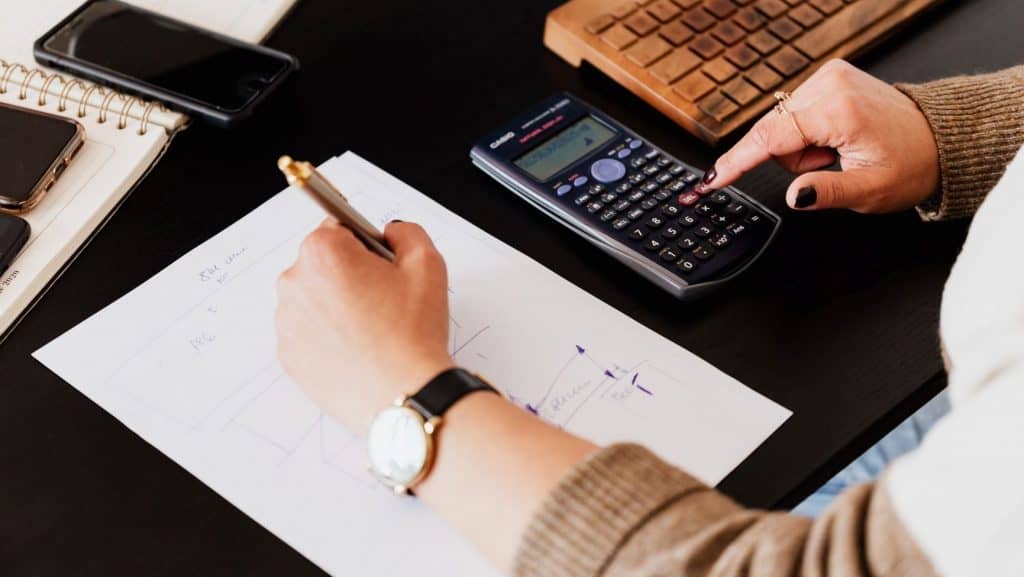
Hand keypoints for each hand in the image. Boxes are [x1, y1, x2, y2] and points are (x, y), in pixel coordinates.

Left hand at [275, 219, 454, 432]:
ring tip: (371, 331)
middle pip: (321, 264)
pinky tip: (357, 350)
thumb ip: (406, 233)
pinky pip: (307, 333)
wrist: (403, 394)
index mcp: (323, 252)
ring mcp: (287, 322)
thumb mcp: (428, 264)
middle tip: (382, 303)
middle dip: (348, 275)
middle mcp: (294, 282)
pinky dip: (328, 337)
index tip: (380, 268)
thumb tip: (390, 233)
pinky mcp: (288, 355)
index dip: (365, 247)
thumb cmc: (413, 333)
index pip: (337, 228)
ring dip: (336, 306)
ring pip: (313, 299)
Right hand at [697, 60, 939, 212]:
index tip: (711, 179)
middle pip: (774, 132)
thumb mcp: (870, 191)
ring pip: (781, 125)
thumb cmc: (911, 163)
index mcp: (839, 110)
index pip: (771, 138)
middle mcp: (830, 84)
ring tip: (837, 152)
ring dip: (801, 147)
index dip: (737, 162)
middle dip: (793, 158)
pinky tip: (834, 138)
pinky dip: (807, 133)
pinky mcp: (828, 77)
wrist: (938, 138)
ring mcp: (829, 76)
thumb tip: (795, 195)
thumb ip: (827, 194)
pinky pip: (793, 114)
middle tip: (831, 165)